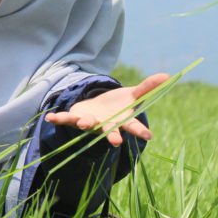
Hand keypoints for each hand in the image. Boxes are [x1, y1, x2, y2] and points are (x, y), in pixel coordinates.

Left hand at [44, 73, 169, 146]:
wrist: (97, 110)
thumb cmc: (118, 105)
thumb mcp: (132, 95)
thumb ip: (148, 87)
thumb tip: (168, 76)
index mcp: (121, 121)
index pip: (132, 127)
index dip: (139, 131)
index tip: (148, 135)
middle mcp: (106, 125)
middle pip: (110, 131)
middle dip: (112, 136)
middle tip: (116, 142)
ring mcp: (90, 122)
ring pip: (88, 125)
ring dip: (86, 124)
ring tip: (84, 124)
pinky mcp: (76, 118)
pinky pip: (66, 119)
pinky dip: (58, 118)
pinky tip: (49, 117)